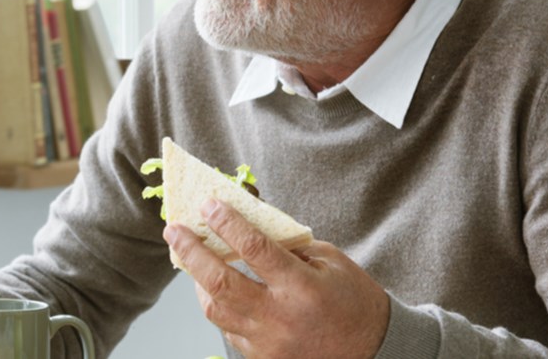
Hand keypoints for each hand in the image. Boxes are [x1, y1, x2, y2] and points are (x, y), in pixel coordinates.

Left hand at [164, 199, 388, 358]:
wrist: (374, 351)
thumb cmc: (352, 300)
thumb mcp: (330, 262)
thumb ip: (288, 245)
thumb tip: (245, 220)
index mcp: (303, 287)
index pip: (255, 249)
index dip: (228, 224)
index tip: (208, 204)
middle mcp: (281, 317)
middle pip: (221, 282)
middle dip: (192, 252)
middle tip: (174, 230)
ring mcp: (268, 343)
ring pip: (215, 309)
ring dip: (197, 280)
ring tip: (190, 258)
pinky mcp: (262, 358)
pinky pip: (228, 329)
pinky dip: (218, 305)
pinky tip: (215, 288)